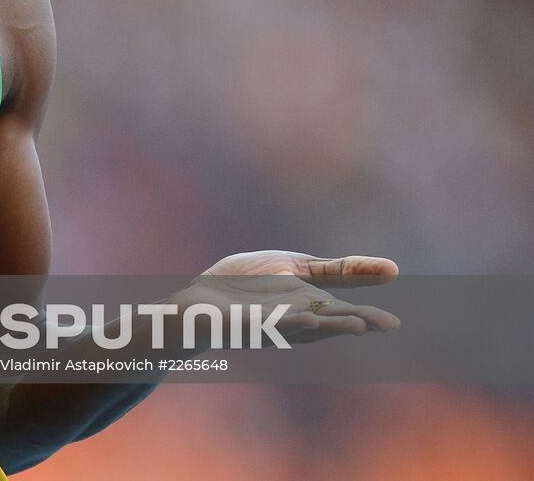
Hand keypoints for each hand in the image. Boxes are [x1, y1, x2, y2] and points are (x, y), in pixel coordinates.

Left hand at [176, 250, 400, 345]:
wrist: (201, 298)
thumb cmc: (248, 284)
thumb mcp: (297, 267)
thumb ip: (338, 270)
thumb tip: (393, 268)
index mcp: (310, 306)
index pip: (342, 312)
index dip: (366, 316)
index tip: (392, 323)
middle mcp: (295, 320)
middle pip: (330, 322)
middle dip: (356, 322)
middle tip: (386, 324)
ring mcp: (270, 324)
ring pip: (305, 327)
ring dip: (330, 326)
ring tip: (358, 325)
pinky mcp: (245, 325)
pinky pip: (270, 325)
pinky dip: (290, 321)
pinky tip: (308, 316)